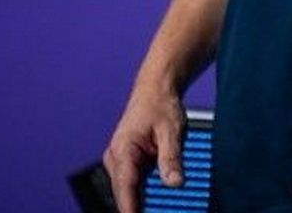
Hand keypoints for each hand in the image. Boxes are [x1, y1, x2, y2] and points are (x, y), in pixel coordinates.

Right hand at [101, 83, 186, 212]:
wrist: (155, 91)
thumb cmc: (160, 105)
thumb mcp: (171, 130)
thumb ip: (171, 157)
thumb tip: (175, 182)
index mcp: (122, 149)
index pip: (124, 186)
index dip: (130, 208)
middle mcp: (116, 158)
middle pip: (125, 193)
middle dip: (139, 208)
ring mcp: (120, 162)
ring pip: (129, 190)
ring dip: (142, 202)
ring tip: (161, 209)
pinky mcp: (128, 164)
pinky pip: (134, 184)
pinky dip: (145, 193)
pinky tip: (159, 202)